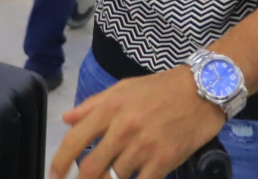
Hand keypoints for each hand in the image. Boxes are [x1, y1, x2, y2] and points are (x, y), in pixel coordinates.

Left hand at [49, 66, 225, 178]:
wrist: (203, 89)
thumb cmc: (161, 88)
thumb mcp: (125, 87)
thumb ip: (93, 104)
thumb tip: (67, 119)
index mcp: (110, 108)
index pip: (74, 141)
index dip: (59, 163)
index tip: (54, 175)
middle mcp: (123, 128)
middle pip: (90, 168)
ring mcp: (143, 146)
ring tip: (112, 176)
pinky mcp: (164, 160)